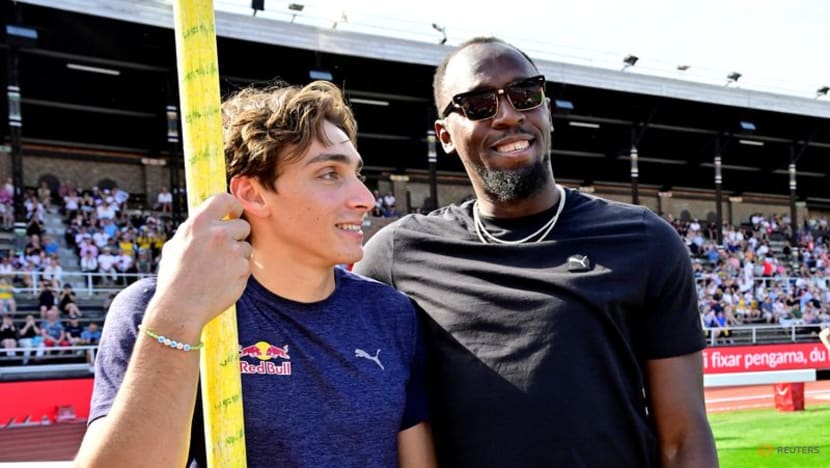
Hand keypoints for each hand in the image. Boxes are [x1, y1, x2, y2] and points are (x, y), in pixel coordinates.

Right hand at [146, 193, 250, 332]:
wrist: (180, 307)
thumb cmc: (174, 277)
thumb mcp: (176, 245)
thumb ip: (195, 230)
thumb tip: (209, 218)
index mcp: (199, 223)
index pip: (225, 199)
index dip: (233, 205)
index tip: (234, 212)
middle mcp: (218, 233)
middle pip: (243, 225)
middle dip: (237, 235)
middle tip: (223, 250)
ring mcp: (233, 251)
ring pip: (246, 246)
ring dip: (237, 255)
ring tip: (218, 269)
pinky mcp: (243, 269)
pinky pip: (247, 264)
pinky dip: (238, 271)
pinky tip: (222, 280)